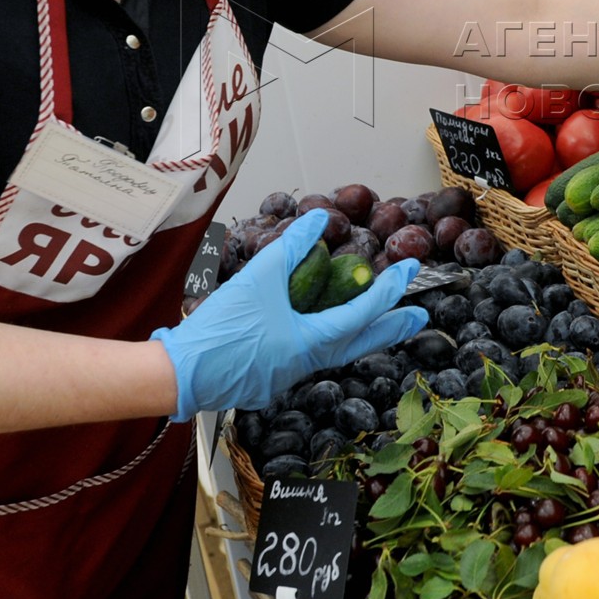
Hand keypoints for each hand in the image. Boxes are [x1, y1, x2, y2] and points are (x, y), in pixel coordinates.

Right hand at [151, 209, 427, 421]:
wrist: (178, 375)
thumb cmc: (219, 331)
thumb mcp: (257, 279)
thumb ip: (290, 247)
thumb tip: (318, 219)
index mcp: (310, 344)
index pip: (361, 314)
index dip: (388, 291)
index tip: (408, 272)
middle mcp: (306, 364)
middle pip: (360, 344)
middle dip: (392, 327)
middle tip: (420, 316)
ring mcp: (289, 376)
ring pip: (337, 354)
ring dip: (361, 335)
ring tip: (379, 321)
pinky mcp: (270, 378)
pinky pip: (311, 358)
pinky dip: (329, 341)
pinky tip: (323, 332)